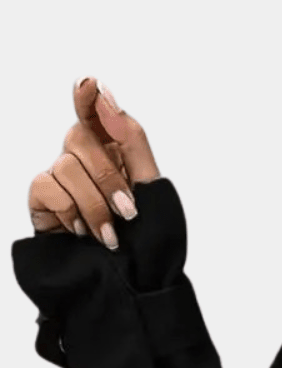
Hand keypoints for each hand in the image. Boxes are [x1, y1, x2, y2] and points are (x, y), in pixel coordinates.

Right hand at [27, 77, 160, 249]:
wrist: (131, 283)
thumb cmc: (147, 239)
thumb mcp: (153, 189)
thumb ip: (132, 141)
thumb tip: (107, 97)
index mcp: (115, 151)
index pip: (95, 112)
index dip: (89, 98)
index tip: (90, 84)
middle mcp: (84, 158)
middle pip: (80, 137)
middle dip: (109, 178)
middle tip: (129, 211)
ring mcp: (61, 177)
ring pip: (66, 166)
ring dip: (95, 206)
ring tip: (111, 235)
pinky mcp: (43, 198)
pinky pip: (48, 187)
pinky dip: (72, 213)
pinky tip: (84, 232)